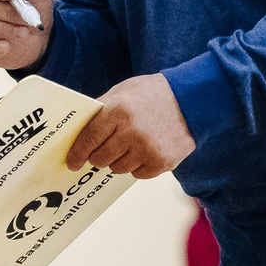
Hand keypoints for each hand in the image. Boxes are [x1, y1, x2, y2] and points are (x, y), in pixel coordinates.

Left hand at [66, 74, 194, 177]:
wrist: (193, 99)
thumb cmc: (153, 94)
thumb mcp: (123, 91)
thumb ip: (101, 109)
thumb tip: (79, 132)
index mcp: (119, 110)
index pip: (89, 139)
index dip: (77, 153)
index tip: (72, 162)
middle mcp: (132, 131)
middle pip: (101, 158)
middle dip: (98, 156)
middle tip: (103, 150)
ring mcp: (148, 149)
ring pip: (118, 169)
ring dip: (118, 160)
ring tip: (129, 145)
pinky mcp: (162, 162)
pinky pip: (137, 174)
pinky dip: (137, 166)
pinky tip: (144, 150)